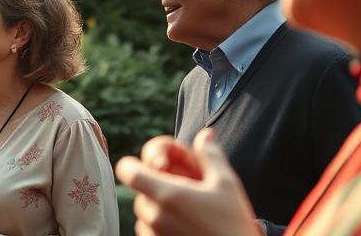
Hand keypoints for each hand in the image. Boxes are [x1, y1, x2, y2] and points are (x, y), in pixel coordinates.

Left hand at [115, 129, 261, 235]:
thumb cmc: (234, 224)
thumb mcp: (227, 185)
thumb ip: (211, 156)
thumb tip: (205, 135)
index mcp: (166, 193)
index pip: (127, 170)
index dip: (136, 165)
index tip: (155, 169)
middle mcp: (153, 216)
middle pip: (139, 193)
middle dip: (157, 190)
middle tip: (186, 195)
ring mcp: (152, 235)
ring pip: (144, 215)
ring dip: (159, 211)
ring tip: (190, 216)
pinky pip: (148, 233)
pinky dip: (161, 229)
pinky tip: (186, 230)